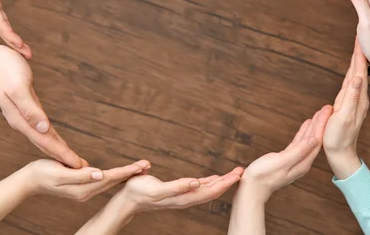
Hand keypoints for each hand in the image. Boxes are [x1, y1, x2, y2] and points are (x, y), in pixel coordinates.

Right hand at [0, 0, 29, 57]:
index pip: (0, 23)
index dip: (11, 35)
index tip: (21, 46)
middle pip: (1, 29)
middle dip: (14, 44)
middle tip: (29, 56)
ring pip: (1, 26)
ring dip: (11, 39)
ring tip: (23, 50)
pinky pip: (0, 20)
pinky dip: (7, 30)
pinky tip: (12, 36)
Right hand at [0, 45, 86, 167]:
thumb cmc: (6, 70)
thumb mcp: (18, 88)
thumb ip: (30, 109)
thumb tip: (44, 129)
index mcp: (20, 119)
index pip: (45, 141)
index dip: (61, 154)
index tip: (76, 166)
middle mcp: (21, 122)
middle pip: (46, 144)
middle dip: (63, 157)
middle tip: (81, 169)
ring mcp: (23, 118)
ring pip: (44, 138)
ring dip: (59, 149)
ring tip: (72, 160)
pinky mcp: (27, 110)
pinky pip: (42, 128)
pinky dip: (52, 137)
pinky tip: (57, 141)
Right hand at [27, 159, 150, 200]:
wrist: (29, 181)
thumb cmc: (42, 173)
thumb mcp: (60, 173)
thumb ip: (79, 175)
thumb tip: (99, 174)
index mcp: (83, 188)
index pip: (110, 178)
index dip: (126, 171)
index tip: (141, 166)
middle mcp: (86, 192)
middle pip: (113, 181)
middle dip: (130, 173)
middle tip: (148, 165)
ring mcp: (84, 191)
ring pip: (109, 181)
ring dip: (125, 175)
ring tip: (140, 169)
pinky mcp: (81, 187)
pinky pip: (102, 181)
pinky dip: (114, 176)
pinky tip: (120, 174)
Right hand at [120, 167, 243, 213]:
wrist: (129, 199)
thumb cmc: (140, 192)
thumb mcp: (157, 189)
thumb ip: (177, 187)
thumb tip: (196, 183)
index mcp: (184, 197)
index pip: (210, 191)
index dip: (224, 183)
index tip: (237, 175)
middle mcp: (186, 198)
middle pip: (212, 190)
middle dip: (227, 181)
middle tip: (241, 171)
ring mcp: (183, 196)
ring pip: (207, 189)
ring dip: (221, 182)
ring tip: (233, 173)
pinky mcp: (178, 191)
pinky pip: (199, 187)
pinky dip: (209, 182)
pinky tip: (213, 178)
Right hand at [239, 105, 332, 202]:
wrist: (252, 188)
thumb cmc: (264, 175)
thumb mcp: (281, 162)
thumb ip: (298, 152)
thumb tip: (314, 140)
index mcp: (303, 163)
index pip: (317, 141)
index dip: (323, 125)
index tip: (329, 111)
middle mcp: (302, 162)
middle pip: (315, 139)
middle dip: (321, 123)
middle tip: (327, 108)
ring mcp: (295, 160)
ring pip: (308, 139)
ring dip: (314, 126)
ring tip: (320, 113)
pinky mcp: (287, 158)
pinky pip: (300, 142)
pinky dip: (304, 132)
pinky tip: (306, 124)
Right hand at [323, 40, 367, 179]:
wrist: (341, 154)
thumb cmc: (339, 137)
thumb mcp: (343, 117)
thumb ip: (351, 97)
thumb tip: (357, 77)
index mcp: (357, 98)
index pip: (358, 72)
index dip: (358, 55)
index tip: (359, 40)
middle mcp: (359, 98)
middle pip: (358, 71)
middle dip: (359, 54)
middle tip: (359, 38)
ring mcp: (355, 102)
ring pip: (356, 77)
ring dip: (356, 62)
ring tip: (356, 50)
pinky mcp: (349, 106)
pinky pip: (352, 84)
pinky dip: (352, 73)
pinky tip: (351, 72)